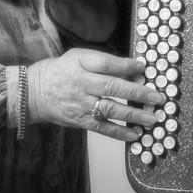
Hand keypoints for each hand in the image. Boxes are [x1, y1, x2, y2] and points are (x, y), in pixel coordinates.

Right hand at [29, 49, 164, 141]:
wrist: (34, 93)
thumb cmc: (61, 71)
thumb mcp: (78, 57)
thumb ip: (103, 61)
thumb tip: (132, 69)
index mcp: (81, 64)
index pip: (106, 63)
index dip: (126, 66)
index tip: (144, 68)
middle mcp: (82, 84)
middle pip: (112, 87)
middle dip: (137, 93)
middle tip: (158, 98)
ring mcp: (81, 104)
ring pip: (110, 110)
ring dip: (133, 116)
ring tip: (152, 119)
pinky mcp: (80, 121)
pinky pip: (101, 127)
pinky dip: (119, 133)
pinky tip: (135, 135)